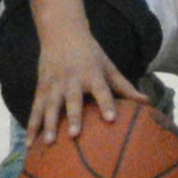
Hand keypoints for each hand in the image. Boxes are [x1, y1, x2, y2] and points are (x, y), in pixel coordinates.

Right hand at [29, 19, 141, 141]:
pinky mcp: (41, 88)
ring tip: (49, 143)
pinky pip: (35, 109)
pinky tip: (30, 144)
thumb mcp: (109, 67)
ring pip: (50, 106)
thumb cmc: (91, 55)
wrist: (62, 33)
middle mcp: (72, 79)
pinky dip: (32, 126)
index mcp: (92, 74)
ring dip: (48, 124)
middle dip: (73, 117)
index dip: (106, 104)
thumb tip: (147, 103)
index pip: (102, 90)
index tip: (111, 120)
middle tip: (74, 135)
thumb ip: (125, 87)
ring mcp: (54, 84)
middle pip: (73, 100)